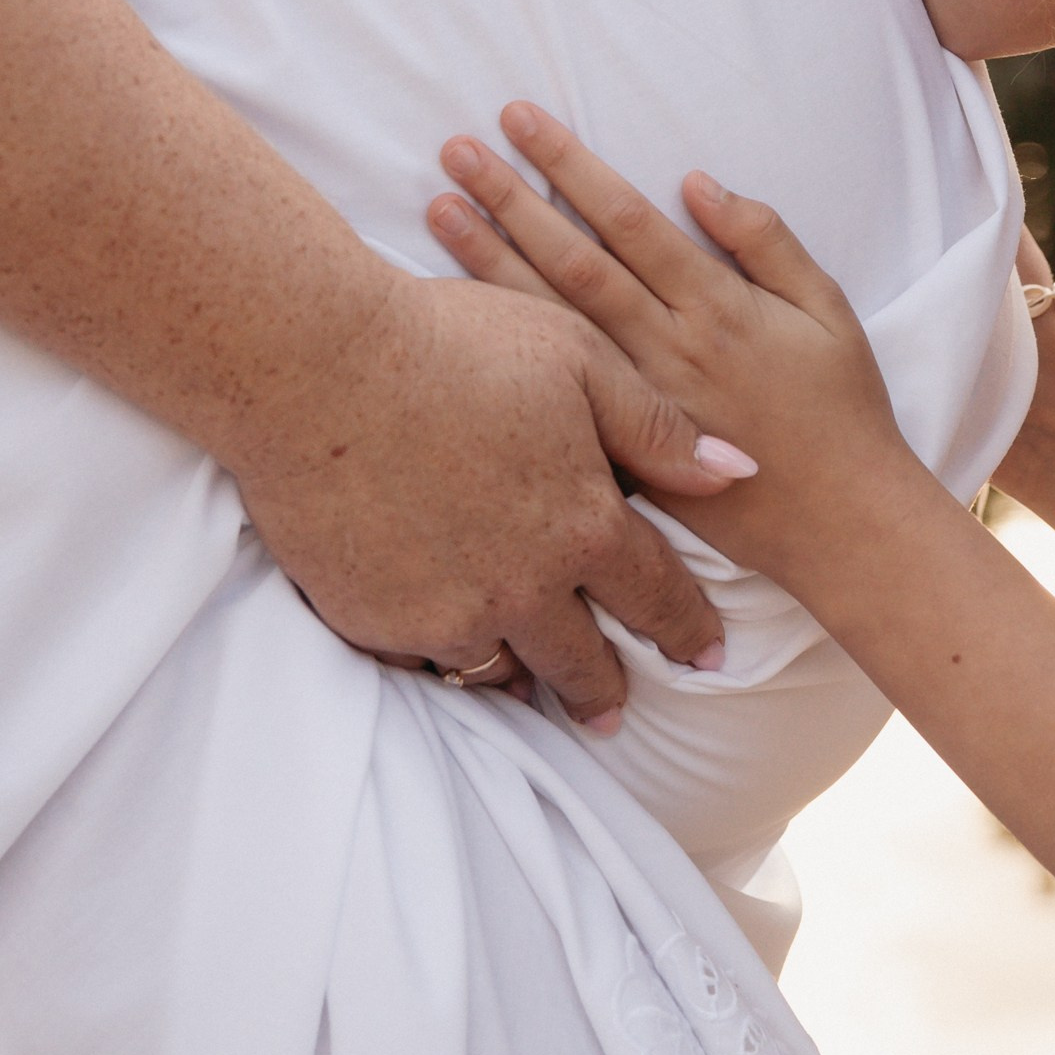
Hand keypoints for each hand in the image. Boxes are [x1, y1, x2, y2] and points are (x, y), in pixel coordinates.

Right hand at [227, 268, 746, 729]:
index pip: (654, 597)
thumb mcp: (578, 360)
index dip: (687, 631)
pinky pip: (420, 662)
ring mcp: (444, 612)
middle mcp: (522, 587)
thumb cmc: (453, 342)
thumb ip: (658, 428)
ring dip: (522, 677)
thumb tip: (737, 473)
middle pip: (580, 662)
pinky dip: (439, 656)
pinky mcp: (372, 620)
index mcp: (582, 525)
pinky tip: (443, 644)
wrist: (316, 364)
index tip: (707, 658)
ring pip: (499, 669)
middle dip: (604, 691)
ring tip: (529, 681)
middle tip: (613, 713)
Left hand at [427, 105, 916, 588]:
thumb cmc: (840, 407)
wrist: (841, 525)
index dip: (569, 166)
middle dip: (510, 199)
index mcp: (713, 308)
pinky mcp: (620, 452)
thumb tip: (697, 182)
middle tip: (455, 149)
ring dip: (491, 261)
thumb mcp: (827, 308)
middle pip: (570, 261)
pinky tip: (466, 314)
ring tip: (439, 209)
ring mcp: (634, 403)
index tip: (520, 120)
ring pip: (549, 319)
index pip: (625, 220)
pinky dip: (511, 346)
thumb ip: (765, 241)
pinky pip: (554, 388)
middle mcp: (663, 350)